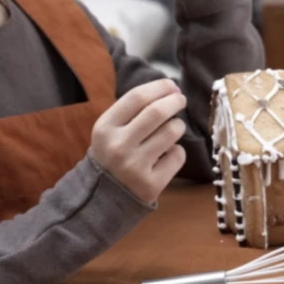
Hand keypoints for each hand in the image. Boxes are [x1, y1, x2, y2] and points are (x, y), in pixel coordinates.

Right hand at [90, 79, 188, 204]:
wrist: (103, 198)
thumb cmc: (112, 155)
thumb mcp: (109, 131)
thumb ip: (133, 110)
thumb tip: (170, 88)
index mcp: (105, 128)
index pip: (137, 97)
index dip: (159, 87)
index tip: (171, 85)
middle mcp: (118, 146)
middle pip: (157, 111)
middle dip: (175, 100)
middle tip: (180, 100)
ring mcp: (134, 166)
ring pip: (171, 132)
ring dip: (178, 125)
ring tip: (173, 128)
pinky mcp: (151, 184)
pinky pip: (178, 156)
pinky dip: (178, 151)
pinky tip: (168, 154)